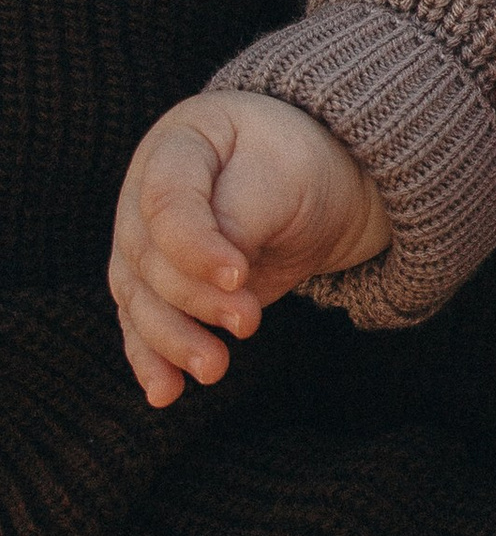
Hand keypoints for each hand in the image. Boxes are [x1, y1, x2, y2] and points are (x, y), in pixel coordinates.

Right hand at [109, 92, 389, 405]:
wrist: (315, 186)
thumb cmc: (299, 166)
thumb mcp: (284, 173)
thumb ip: (242, 216)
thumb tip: (217, 277)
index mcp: (178, 144)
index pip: (165, 201)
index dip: (193, 246)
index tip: (238, 276)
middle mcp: (146, 193)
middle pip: (148, 257)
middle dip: (195, 299)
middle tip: (248, 323)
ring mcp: (146, 242)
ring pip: (140, 298)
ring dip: (172, 341)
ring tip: (214, 369)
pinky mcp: (159, 287)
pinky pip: (143, 325)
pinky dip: (153, 360)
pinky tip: (165, 392)